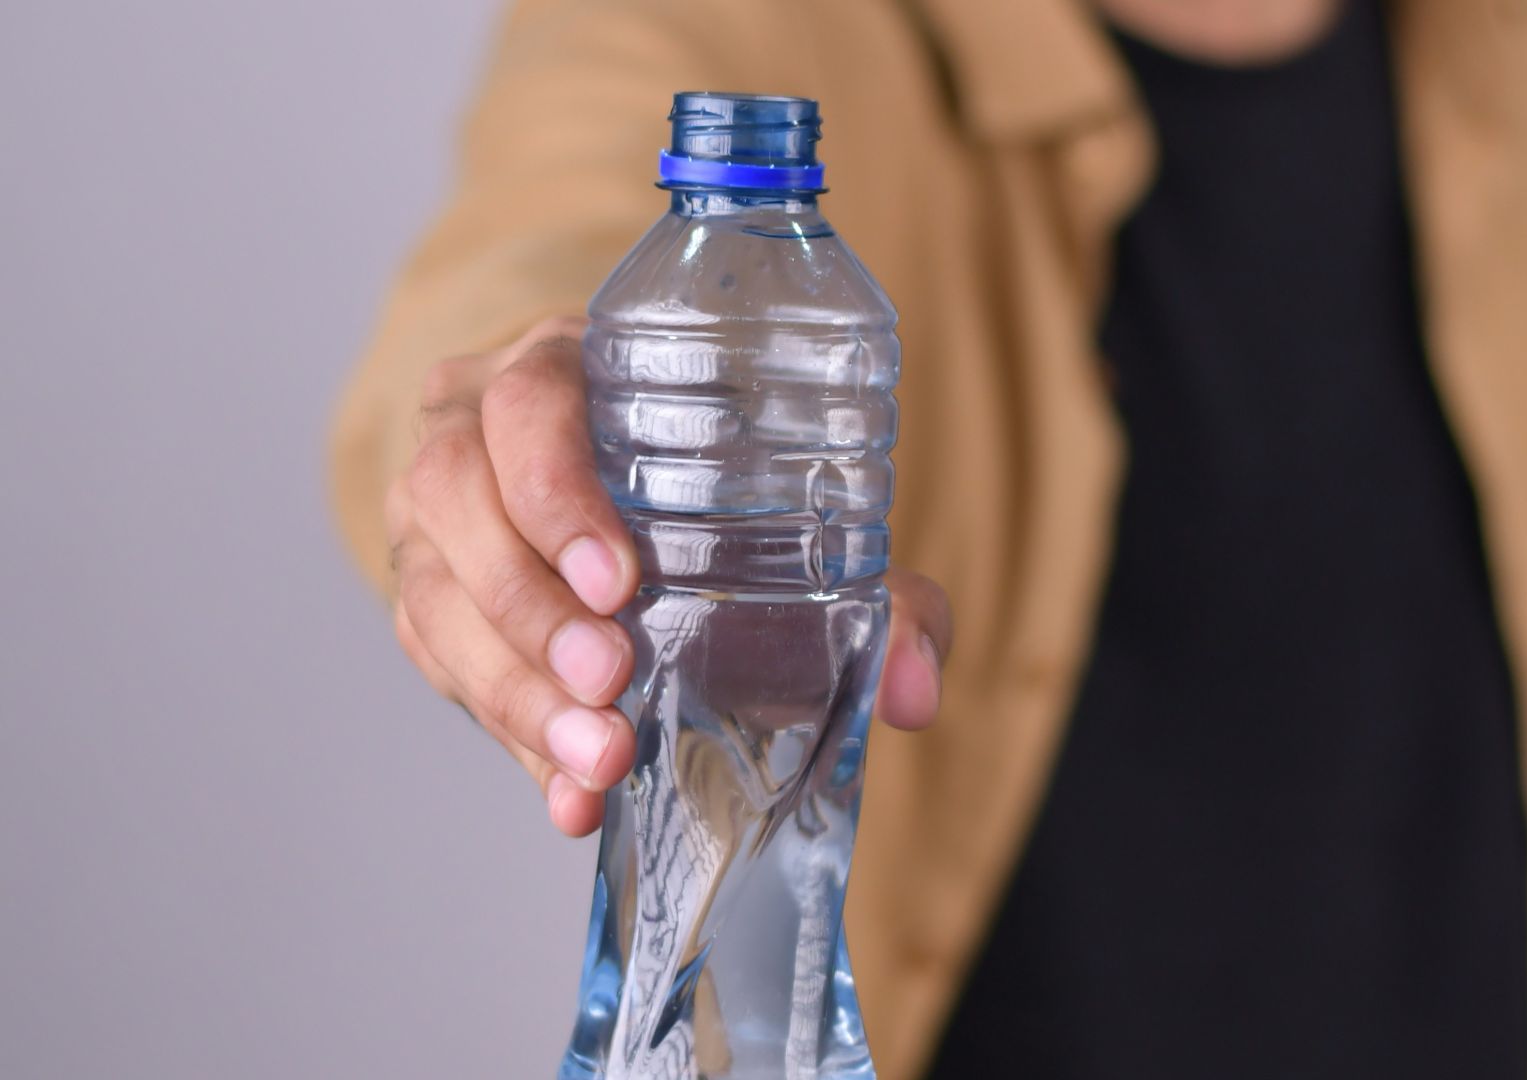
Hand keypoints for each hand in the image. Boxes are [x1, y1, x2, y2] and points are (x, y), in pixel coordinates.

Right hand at [385, 317, 951, 835]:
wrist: (612, 493)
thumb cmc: (714, 483)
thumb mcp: (786, 504)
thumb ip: (876, 591)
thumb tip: (915, 691)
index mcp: (558, 369)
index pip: (529, 406)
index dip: (560, 492)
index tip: (620, 580)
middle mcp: (469, 427)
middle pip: (457, 498)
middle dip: (533, 605)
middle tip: (612, 679)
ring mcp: (433, 513)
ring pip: (437, 593)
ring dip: (516, 686)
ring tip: (601, 756)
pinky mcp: (427, 593)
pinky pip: (441, 665)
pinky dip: (511, 738)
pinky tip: (571, 795)